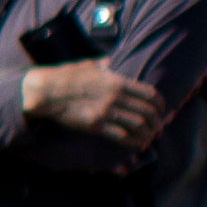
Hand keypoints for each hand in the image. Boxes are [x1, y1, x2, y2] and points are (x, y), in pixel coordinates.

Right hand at [21, 59, 167, 143]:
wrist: (46, 91)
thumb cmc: (66, 76)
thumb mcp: (90, 65)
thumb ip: (105, 65)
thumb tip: (111, 62)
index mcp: (117, 81)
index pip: (150, 94)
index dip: (160, 104)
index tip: (161, 110)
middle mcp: (115, 97)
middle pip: (147, 112)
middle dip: (156, 122)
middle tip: (157, 127)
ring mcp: (105, 112)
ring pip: (138, 125)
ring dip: (147, 133)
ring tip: (149, 137)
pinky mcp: (95, 125)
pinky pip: (121, 136)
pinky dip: (133, 142)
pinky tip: (136, 144)